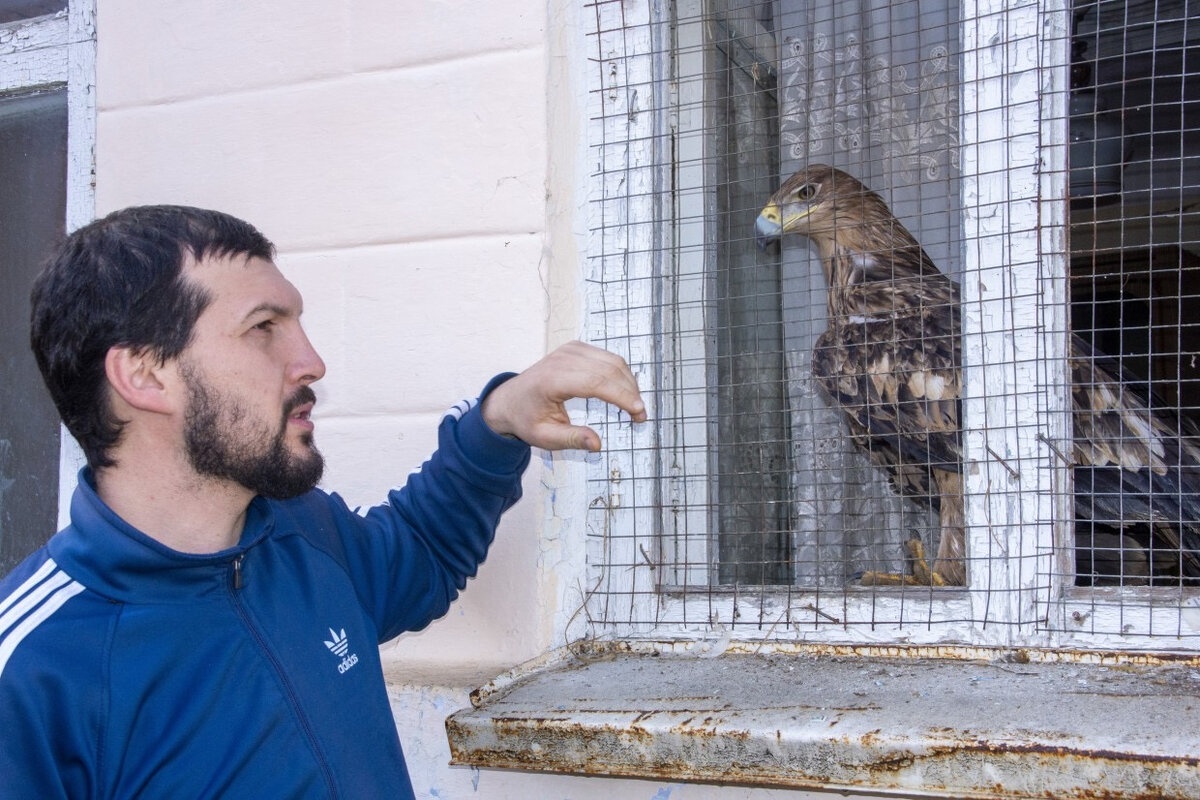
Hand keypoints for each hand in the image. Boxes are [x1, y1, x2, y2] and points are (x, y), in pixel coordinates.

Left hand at [481, 341, 645, 451]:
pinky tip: (624, 391)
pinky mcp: (576, 348)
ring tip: (634, 406)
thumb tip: (597, 445)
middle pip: (608, 369)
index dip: (622, 396)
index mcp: (552, 380)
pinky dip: (620, 373)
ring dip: (629, 382)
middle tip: (640, 415)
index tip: (638, 413)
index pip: (596, 382)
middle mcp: (562, 359)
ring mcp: (570, 350)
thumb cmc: (527, 419)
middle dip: (630, 392)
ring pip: (612, 361)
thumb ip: (572, 440)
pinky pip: (606, 357)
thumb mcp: (545, 437)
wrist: (511, 399)